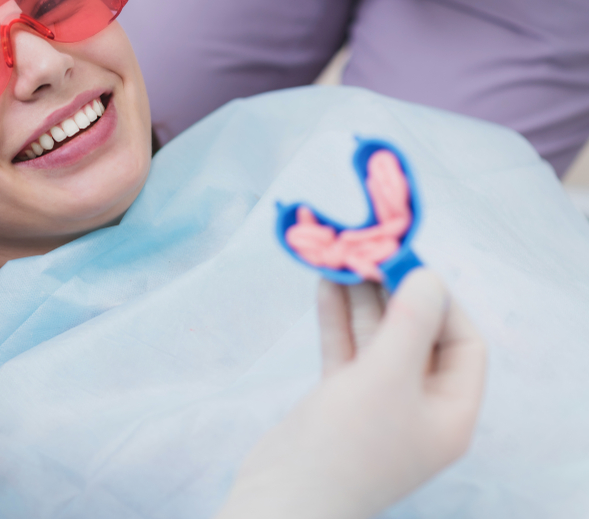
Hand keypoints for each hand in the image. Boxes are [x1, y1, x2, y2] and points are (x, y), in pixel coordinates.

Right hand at [217, 269, 486, 518]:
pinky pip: (346, 351)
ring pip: (376, 339)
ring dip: (362, 300)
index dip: (442, 302)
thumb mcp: (387, 376)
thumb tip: (428, 274)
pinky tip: (325, 285)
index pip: (464, 343)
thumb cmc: (347, 444)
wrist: (283, 499)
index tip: (410, 265)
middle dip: (396, 293)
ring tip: (345, 258)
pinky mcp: (339, 401)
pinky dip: (337, 319)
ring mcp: (377, 404)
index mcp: (450, 412)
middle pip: (418, 336)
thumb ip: (411, 321)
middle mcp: (419, 407)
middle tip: (372, 253)